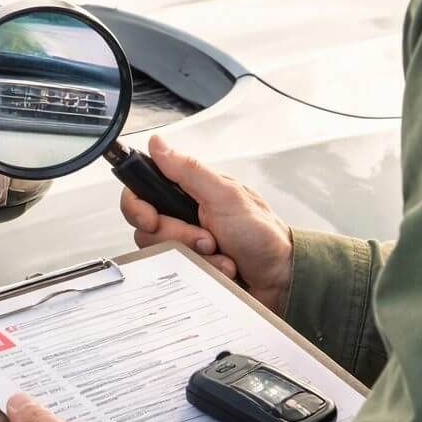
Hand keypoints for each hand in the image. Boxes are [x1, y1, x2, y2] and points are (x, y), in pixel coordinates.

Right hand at [121, 134, 294, 314]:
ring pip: (160, 253)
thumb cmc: (262, 234)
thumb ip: (188, 170)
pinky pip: (175, 274)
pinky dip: (201, 271)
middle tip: (207, 238)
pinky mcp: (189, 268)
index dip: (138, 207)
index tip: (151, 219)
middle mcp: (182, 217)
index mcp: (188, 192)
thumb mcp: (225, 196)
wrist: (283, 278)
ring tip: (221, 254)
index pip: (140, 192)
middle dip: (178, 236)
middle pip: (146, 227)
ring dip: (194, 255)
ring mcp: (185, 245)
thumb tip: (157, 143)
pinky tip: (222, 268)